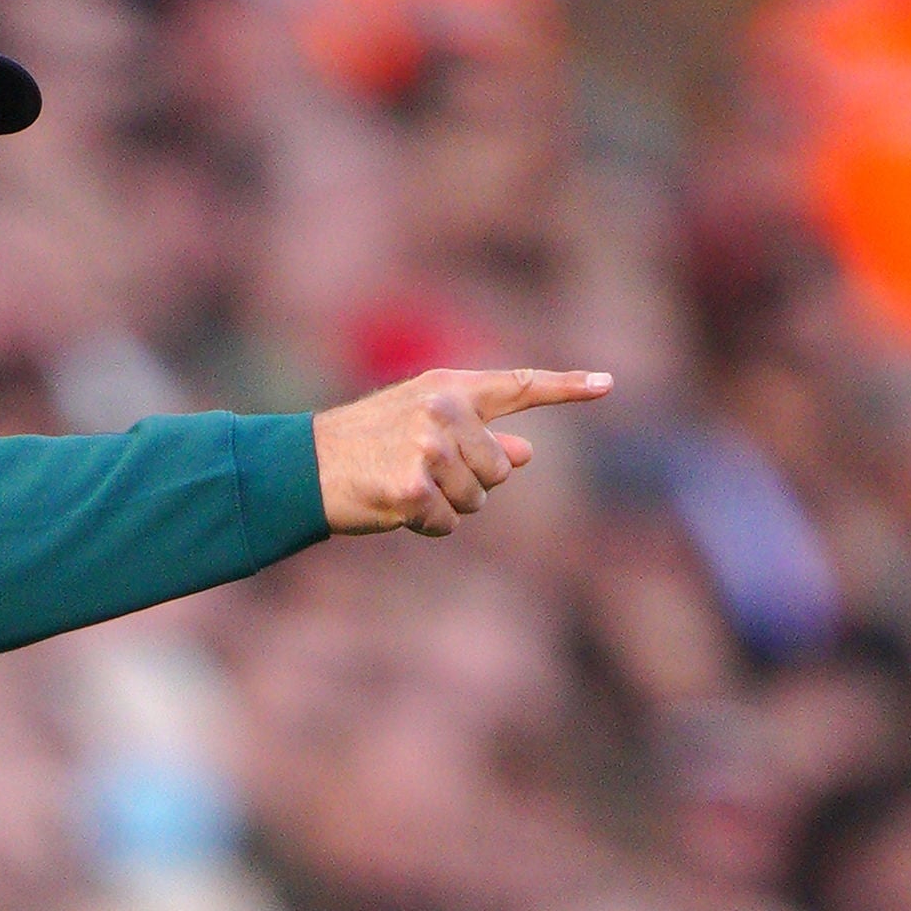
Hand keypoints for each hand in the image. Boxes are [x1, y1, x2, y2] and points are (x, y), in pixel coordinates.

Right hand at [311, 368, 611, 536]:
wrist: (303, 467)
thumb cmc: (363, 446)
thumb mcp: (420, 428)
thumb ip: (475, 436)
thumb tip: (524, 454)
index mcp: (447, 388)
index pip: (517, 386)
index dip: (566, 388)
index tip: (607, 384)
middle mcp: (442, 411)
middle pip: (499, 468)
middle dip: (469, 481)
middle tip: (419, 472)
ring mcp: (428, 449)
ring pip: (477, 499)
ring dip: (446, 504)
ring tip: (401, 486)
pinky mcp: (414, 488)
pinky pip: (448, 523)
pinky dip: (426, 525)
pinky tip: (394, 507)